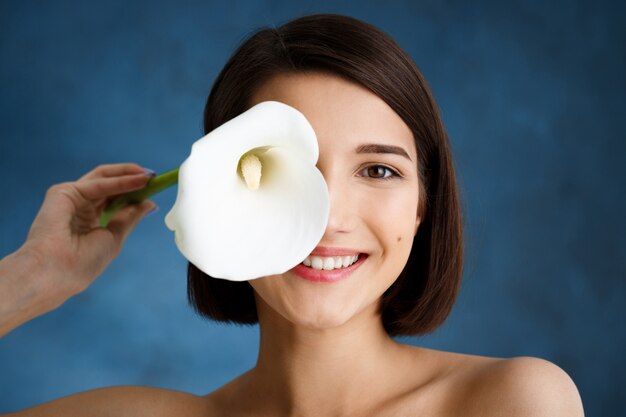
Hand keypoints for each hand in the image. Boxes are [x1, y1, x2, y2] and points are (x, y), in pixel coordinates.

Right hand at [22, 163, 156, 298]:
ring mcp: (71, 198)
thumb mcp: (114, 237)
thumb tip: (150, 203)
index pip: (114, 199)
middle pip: (110, 185)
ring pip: (104, 179)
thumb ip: (129, 218)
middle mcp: (79, 206)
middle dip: (133, 179)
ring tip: (150, 176)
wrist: (56, 273)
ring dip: (129, 175)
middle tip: (154, 177)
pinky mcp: (64, 192)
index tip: (155, 187)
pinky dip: (121, 181)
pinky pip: (98, 184)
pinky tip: (139, 181)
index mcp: (88, 220)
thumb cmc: (81, 264)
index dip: (134, 191)